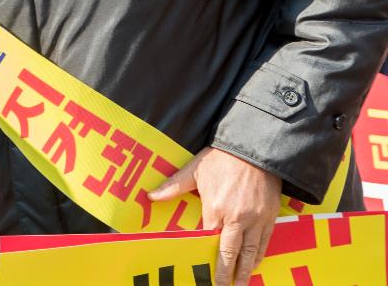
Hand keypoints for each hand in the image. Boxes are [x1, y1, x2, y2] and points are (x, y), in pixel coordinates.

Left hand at [149, 147, 281, 285]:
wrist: (255, 147)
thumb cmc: (222, 158)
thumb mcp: (195, 169)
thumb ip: (173, 186)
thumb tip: (151, 196)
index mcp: (215, 208)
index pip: (208, 239)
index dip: (205, 256)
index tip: (201, 270)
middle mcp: (237, 218)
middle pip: (231, 253)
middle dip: (227, 273)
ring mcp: (256, 219)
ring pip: (251, 252)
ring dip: (246, 270)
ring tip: (242, 283)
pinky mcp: (270, 216)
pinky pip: (265, 242)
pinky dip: (260, 255)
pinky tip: (255, 264)